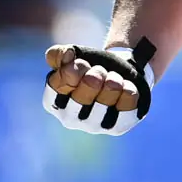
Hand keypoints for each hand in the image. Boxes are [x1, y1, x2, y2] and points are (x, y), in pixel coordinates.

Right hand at [41, 39, 155, 135]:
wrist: (118, 74)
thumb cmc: (90, 67)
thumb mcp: (74, 56)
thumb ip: (59, 54)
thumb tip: (68, 54)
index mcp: (54, 102)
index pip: (56, 89)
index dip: (70, 72)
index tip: (81, 62)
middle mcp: (71, 118)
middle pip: (80, 99)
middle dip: (93, 78)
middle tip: (100, 71)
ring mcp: (94, 125)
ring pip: (102, 106)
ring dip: (111, 85)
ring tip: (113, 78)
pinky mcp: (117, 127)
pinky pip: (124, 112)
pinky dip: (127, 94)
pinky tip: (126, 86)